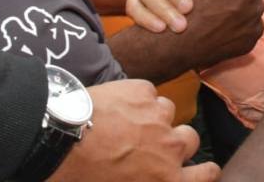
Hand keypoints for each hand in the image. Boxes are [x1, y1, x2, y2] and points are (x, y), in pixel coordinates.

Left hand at [50, 79, 218, 180]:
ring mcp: (158, 116)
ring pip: (167, 112)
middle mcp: (171, 147)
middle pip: (190, 139)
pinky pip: (146, 92)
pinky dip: (134, 98)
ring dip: (153, 117)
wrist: (55, 141)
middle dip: (175, 140)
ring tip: (125, 122)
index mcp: (167, 179)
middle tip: (150, 144)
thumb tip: (150, 178)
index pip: (208, 174)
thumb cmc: (81, 176)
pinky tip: (114, 106)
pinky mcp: (142, 90)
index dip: (205, 171)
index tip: (199, 169)